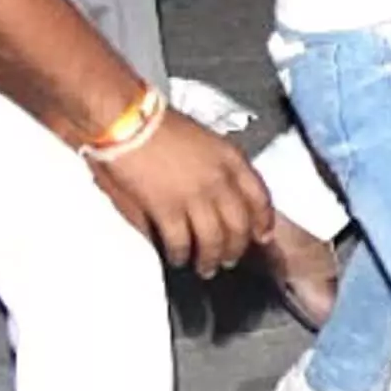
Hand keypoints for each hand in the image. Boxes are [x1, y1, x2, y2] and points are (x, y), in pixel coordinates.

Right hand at [92, 114, 270, 275]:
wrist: (126, 123)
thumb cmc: (157, 126)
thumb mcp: (205, 141)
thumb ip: (219, 169)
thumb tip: (220, 199)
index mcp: (231, 159)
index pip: (259, 197)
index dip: (263, 221)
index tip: (262, 235)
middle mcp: (220, 180)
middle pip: (239, 225)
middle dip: (237, 247)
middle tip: (231, 258)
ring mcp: (195, 197)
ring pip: (214, 239)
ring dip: (211, 258)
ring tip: (206, 267)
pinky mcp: (167, 210)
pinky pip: (181, 242)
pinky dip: (181, 254)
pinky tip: (178, 258)